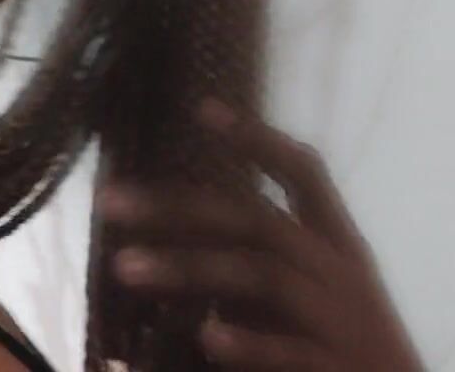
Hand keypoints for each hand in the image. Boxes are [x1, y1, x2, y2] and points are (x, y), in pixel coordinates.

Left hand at [99, 101, 424, 369]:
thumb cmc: (343, 347)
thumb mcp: (308, 296)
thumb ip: (252, 269)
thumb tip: (167, 253)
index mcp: (338, 244)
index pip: (305, 173)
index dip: (258, 139)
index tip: (203, 109)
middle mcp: (339, 271)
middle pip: (258, 222)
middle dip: (181, 208)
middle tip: (111, 202)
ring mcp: (340, 321)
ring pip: (262, 279)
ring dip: (191, 269)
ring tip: (124, 269)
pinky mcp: (336, 368)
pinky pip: (291, 351)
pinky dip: (250, 344)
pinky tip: (207, 338)